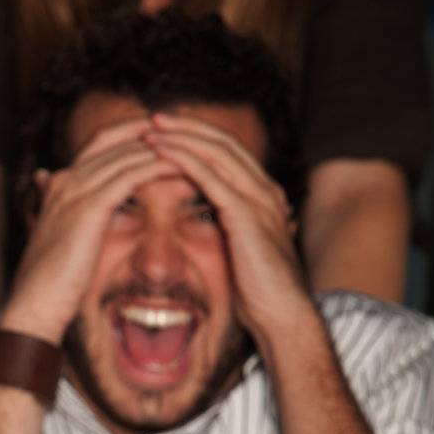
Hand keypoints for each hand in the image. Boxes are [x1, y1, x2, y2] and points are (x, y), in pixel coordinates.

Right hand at [1, 119, 176, 343]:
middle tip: (185, 134)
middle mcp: (66, 179)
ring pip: (126, 154)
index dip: (130, 132)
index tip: (161, 134)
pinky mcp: (90, 207)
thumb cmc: (51, 281)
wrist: (35, 304)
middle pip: (114, 140)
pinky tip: (180, 169)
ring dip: (160, 149)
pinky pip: (131, 175)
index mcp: (59, 184)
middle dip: (151, 134)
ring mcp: (76, 190)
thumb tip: (48, 182)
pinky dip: (156, 168)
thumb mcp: (57, 235)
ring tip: (191, 149)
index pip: (99, 142)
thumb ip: (62, 207)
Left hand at [142, 112, 310, 345]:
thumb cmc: (260, 295)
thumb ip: (229, 232)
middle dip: (187, 127)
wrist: (282, 316)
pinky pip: (211, 177)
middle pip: (223, 141)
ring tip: (151, 129)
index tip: (167, 133)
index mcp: (263, 196)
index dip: (197, 138)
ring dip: (181, 137)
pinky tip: (161, 154)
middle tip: (154, 118)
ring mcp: (257, 199)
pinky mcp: (246, 214)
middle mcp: (264, 189)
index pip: (228, 153)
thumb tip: (206, 229)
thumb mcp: (242, 254)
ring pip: (216, 152)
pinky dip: (184, 160)